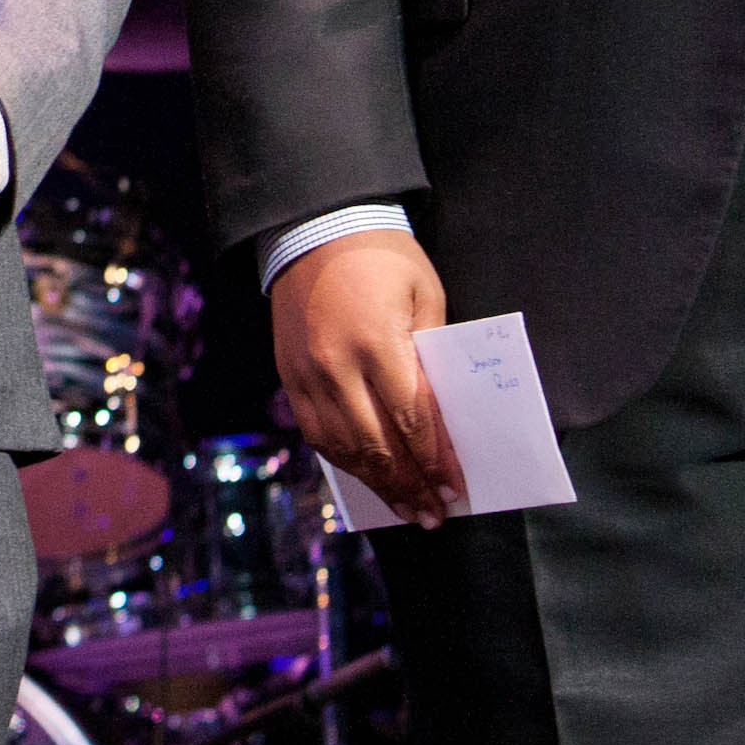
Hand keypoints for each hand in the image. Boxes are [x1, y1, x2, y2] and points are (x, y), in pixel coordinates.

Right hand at [271, 228, 463, 527]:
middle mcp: (335, 366)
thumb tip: (440, 416)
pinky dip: (342, 460)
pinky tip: (365, 476)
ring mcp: (306, 374)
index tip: (455, 489)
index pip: (411, 420)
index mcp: (375, 343)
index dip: (434, 461)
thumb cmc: (381, 257)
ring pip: (342, 447)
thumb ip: (429, 355)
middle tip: (434, 514)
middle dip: (409, 485)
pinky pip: (315, 432)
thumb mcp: (423, 295)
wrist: (311, 229)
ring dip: (376, 484)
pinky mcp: (289, 375)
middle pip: (376, 445)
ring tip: (405, 510)